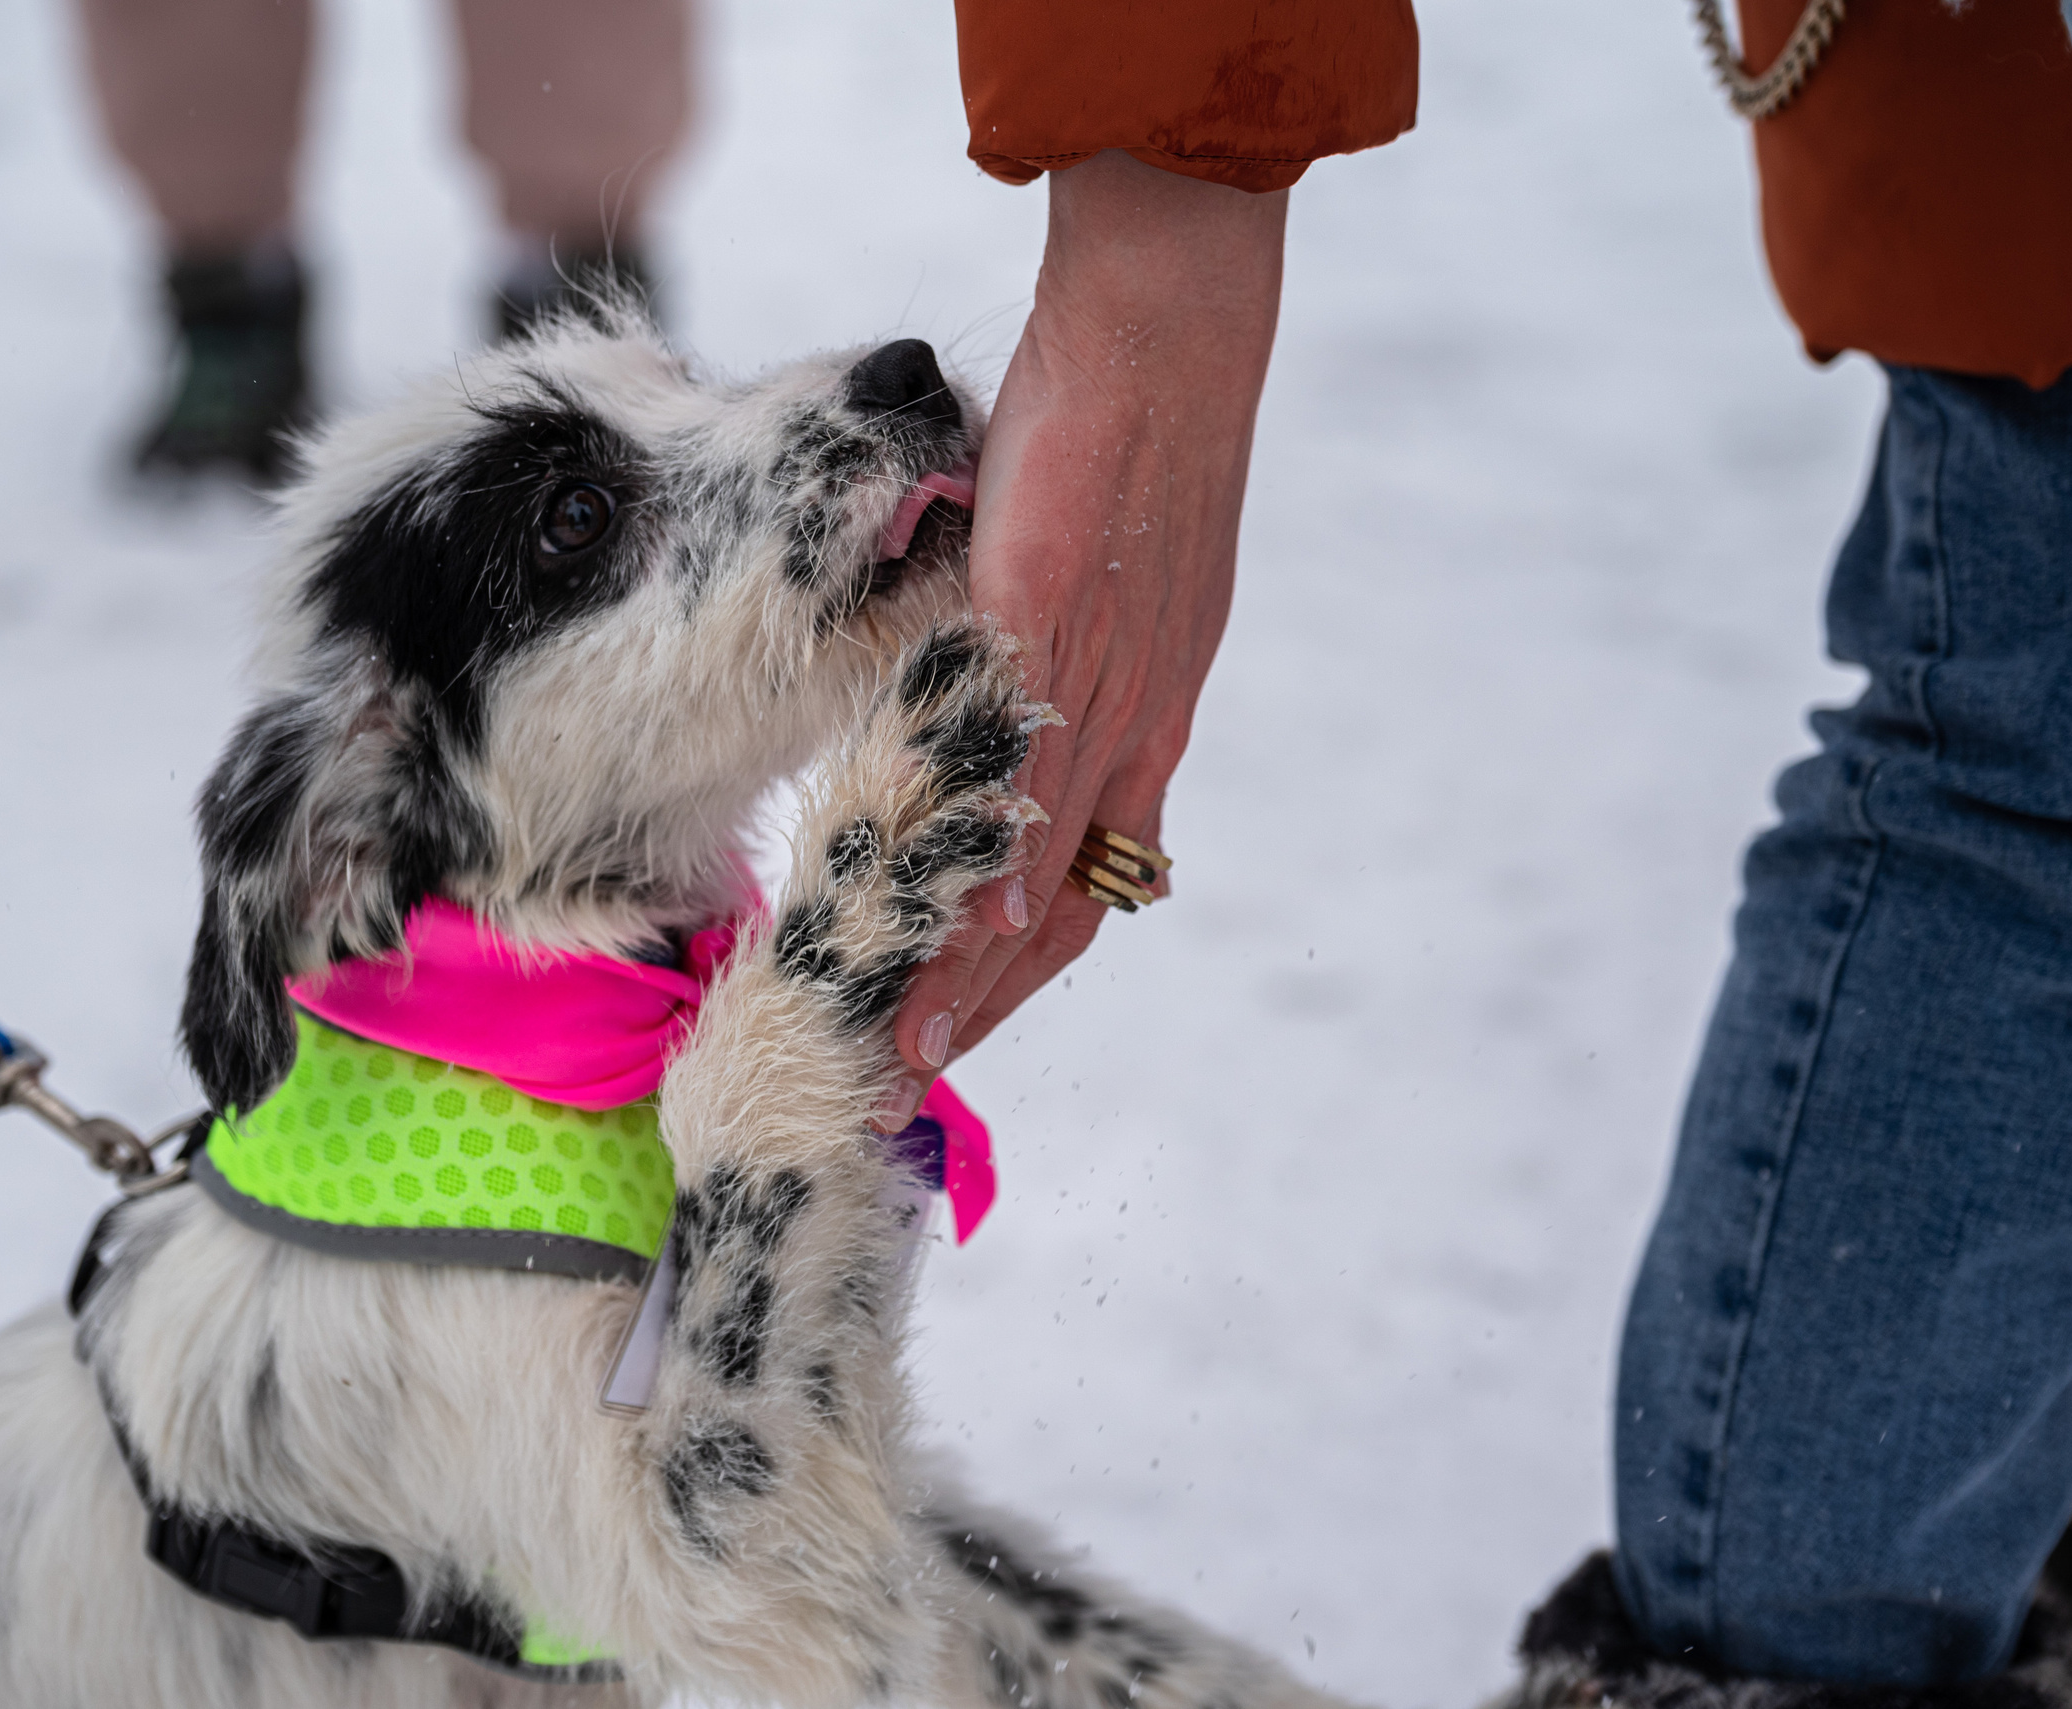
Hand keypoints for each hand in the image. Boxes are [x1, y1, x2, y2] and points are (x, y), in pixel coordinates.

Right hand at [877, 149, 1286, 1122]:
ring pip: (1037, 853)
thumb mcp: (1092, 583)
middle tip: (913, 1082)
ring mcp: (1095, 675)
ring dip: (976, 965)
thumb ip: (1052, 664)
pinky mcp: (1045, 612)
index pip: (1088, 886)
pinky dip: (996, 849)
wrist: (1161, 339)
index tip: (964, 1035)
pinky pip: (1022, 751)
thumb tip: (996, 714)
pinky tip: (960, 919)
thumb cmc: (1118, 447)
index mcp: (1147, 720)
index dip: (1026, 971)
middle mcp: (1134, 722)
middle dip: (986, 1003)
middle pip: (1062, 906)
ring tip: (910, 1043)